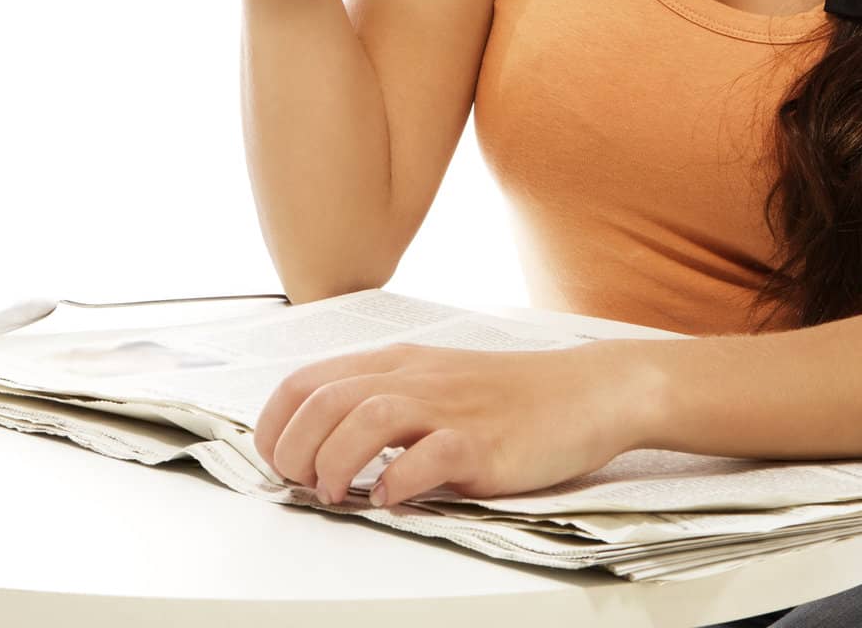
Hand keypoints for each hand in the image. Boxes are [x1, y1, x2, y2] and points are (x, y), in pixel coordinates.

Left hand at [251, 338, 661, 508]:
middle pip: (325, 400)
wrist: (586, 391)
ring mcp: (450, 408)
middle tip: (301, 485)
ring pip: (366, 418)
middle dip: (294, 449)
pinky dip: (398, 481)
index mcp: (398, 364)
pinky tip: (391, 497)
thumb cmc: (510, 396)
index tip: (275, 461)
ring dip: (334, 462)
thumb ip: (384, 401)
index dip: (275, 424)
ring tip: (335, 495)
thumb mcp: (435, 383)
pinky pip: (429, 456)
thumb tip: (322, 443)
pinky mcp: (483, 442)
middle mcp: (417, 378)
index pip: (308, 381)